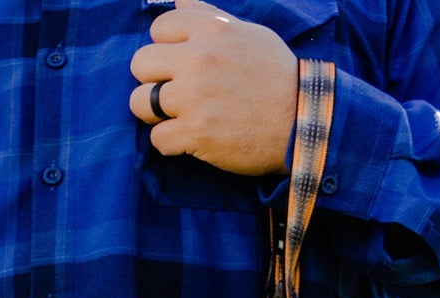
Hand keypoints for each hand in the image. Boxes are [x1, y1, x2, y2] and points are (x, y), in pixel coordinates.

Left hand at [130, 0, 298, 176]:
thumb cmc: (273, 75)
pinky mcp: (194, 133)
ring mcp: (194, 97)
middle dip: (152, 79)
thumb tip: (177, 0)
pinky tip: (190, 138)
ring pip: (139, 103)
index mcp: (210, 30)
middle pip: (139, 63)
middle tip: (173, 92)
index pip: (158, 27)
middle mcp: (198, 59)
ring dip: (155, 113)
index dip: (165, 48)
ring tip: (178, 116)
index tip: (180, 64)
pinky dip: (170, 142)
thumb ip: (208, 18)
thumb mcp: (246, 33)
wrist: (300, 118)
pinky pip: (156, 138)